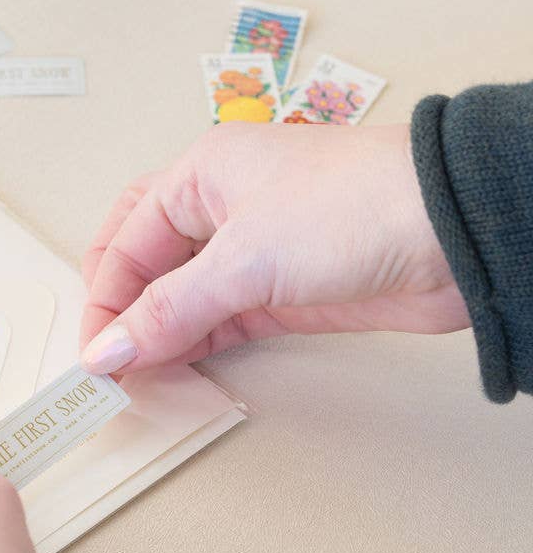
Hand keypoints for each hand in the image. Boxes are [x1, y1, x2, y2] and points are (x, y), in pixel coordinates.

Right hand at [80, 122, 468, 373]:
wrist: (457, 230)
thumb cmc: (354, 205)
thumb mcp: (244, 257)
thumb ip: (169, 310)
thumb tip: (109, 351)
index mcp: (199, 175)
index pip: (125, 240)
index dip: (104, 299)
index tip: (96, 355)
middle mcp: (220, 208)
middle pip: (147, 265)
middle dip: (123, 312)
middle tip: (109, 365)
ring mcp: (254, 252)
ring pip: (183, 297)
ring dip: (158, 335)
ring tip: (138, 377)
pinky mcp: (283, 291)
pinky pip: (221, 320)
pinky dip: (195, 344)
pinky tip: (177, 368)